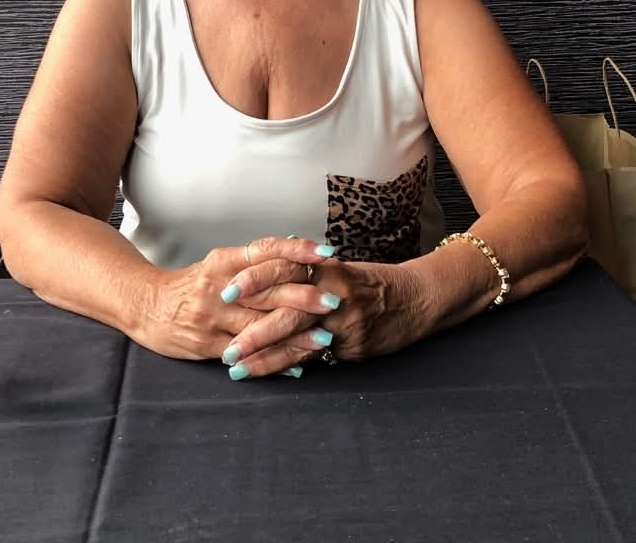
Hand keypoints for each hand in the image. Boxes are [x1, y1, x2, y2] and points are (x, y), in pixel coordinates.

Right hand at [136, 237, 337, 360]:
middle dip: (303, 297)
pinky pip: (246, 353)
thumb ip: (254, 260)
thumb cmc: (192, 283)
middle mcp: (220, 286)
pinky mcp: (208, 344)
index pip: (265, 250)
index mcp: (224, 260)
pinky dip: (273, 360)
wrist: (146, 305)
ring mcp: (213, 317)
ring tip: (324, 340)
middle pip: (266, 289)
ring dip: (294, 334)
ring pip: (259, 326)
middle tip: (333, 301)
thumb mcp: (220, 263)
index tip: (325, 253)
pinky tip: (296, 366)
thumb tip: (296, 247)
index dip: (296, 250)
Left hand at [220, 255, 425, 377]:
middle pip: (285, 308)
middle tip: (225, 345)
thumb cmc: (371, 281)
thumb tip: (263, 278)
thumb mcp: (337, 269)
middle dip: (252, 329)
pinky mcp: (353, 345)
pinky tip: (268, 374)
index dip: (253, 280)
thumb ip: (304, 274)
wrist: (417, 297)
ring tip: (236, 368)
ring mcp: (344, 321)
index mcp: (324, 267)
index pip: (281, 269)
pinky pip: (315, 357)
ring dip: (264, 355)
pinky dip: (289, 365)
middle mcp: (332, 292)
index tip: (225, 292)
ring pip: (297, 339)